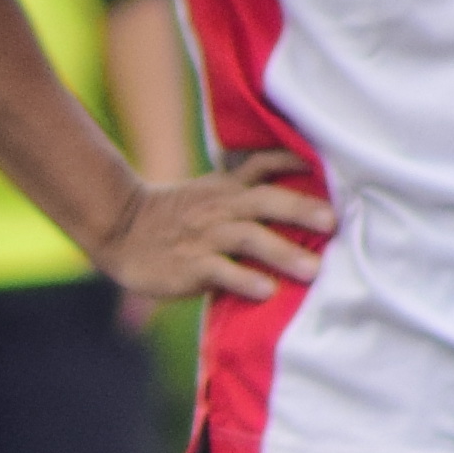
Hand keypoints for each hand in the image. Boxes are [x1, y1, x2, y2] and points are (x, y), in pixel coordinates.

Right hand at [91, 151, 335, 312]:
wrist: (120, 230)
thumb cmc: (175, 217)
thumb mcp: (210, 193)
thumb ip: (247, 194)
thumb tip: (303, 202)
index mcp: (228, 188)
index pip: (264, 165)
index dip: (295, 161)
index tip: (333, 168)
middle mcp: (222, 208)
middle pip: (266, 201)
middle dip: (300, 209)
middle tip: (333, 222)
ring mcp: (205, 237)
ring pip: (248, 237)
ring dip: (282, 252)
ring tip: (313, 270)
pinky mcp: (190, 266)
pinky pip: (220, 271)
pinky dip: (245, 280)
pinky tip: (267, 291)